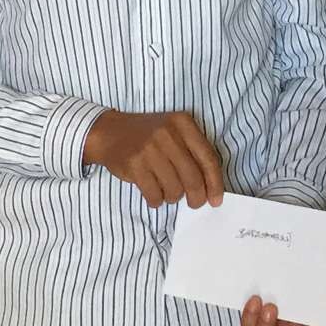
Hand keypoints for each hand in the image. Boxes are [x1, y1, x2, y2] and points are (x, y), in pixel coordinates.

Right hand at [82, 109, 224, 208]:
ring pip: (174, 189)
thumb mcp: (174, 132)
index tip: (216, 200)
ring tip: (166, 190)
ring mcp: (150, 148)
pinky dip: (156, 200)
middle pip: (193, 177)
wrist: (109, 132)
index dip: (215, 183)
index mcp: (183, 123)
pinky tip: (153, 192)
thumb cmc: (148, 136)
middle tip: (195, 203)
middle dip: (196, 196)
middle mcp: (168, 133)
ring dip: (172, 197)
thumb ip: (193, 152)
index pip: (208, 158)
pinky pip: (155, 195)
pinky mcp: (134, 164)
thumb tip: (211, 188)